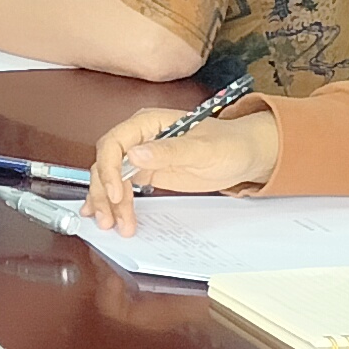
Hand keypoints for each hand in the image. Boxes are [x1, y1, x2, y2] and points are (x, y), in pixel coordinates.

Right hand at [86, 100, 278, 228]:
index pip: (113, 144)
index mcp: (146, 123)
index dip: (109, 169)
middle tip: (108, 219)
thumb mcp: (202, 149)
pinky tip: (111, 215)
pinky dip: (115, 203)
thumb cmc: (228, 144)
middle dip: (104, 192)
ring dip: (107, 202)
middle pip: (106, 164)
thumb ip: (169, 151)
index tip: (116, 194)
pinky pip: (123, 188)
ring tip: (112, 225)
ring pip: (111, 179)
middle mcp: (138, 139)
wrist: (244, 155)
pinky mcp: (147, 174)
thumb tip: (134, 154)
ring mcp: (141, 157)